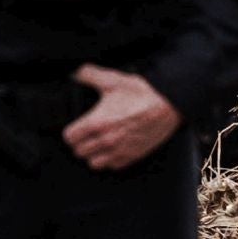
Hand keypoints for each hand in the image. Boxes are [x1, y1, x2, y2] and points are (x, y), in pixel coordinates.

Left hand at [63, 65, 182, 170]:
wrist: (168, 104)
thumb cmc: (142, 93)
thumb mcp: (113, 80)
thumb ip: (89, 75)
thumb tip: (74, 72)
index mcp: (97, 122)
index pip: (69, 138)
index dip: (70, 132)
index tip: (75, 128)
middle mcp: (106, 139)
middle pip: (79, 151)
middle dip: (80, 143)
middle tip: (85, 135)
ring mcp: (119, 150)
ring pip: (93, 163)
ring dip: (93, 154)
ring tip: (97, 144)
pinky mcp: (132, 156)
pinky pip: (112, 166)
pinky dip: (109, 160)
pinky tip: (112, 149)